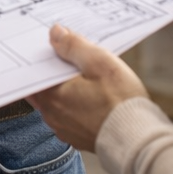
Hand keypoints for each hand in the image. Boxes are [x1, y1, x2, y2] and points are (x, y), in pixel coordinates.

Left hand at [28, 24, 149, 152]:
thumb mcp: (99, 63)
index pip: (33, 73)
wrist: (138, 140)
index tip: (53, 47)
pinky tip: (91, 97)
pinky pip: (70, 116)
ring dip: (64, 90)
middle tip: (69, 58)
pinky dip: (75, 105)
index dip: (43, 58)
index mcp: (52, 96)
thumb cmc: (120, 101)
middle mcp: (52, 115)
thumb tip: (55, 33)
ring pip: (56, 102)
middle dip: (53, 73)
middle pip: (43, 87)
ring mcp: (64, 129)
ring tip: (83, 76)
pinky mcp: (78, 138)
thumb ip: (74, 46)